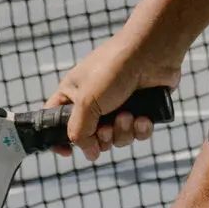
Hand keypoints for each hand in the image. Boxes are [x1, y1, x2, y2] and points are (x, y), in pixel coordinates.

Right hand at [50, 27, 183, 161]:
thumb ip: (80, 131)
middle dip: (103, 137)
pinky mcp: (141, 109)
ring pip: (117, 138)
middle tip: (108, 128)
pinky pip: (137, 133)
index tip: (68, 152)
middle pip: (91, 136)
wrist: (152, 53)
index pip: (56, 120)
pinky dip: (141, 129)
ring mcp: (118, 105)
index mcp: (73, 94)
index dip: (59, 138)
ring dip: (123, 132)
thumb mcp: (86, 101)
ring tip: (129, 116)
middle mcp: (94, 101)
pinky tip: (144, 118)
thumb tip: (89, 154)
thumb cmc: (113, 69)